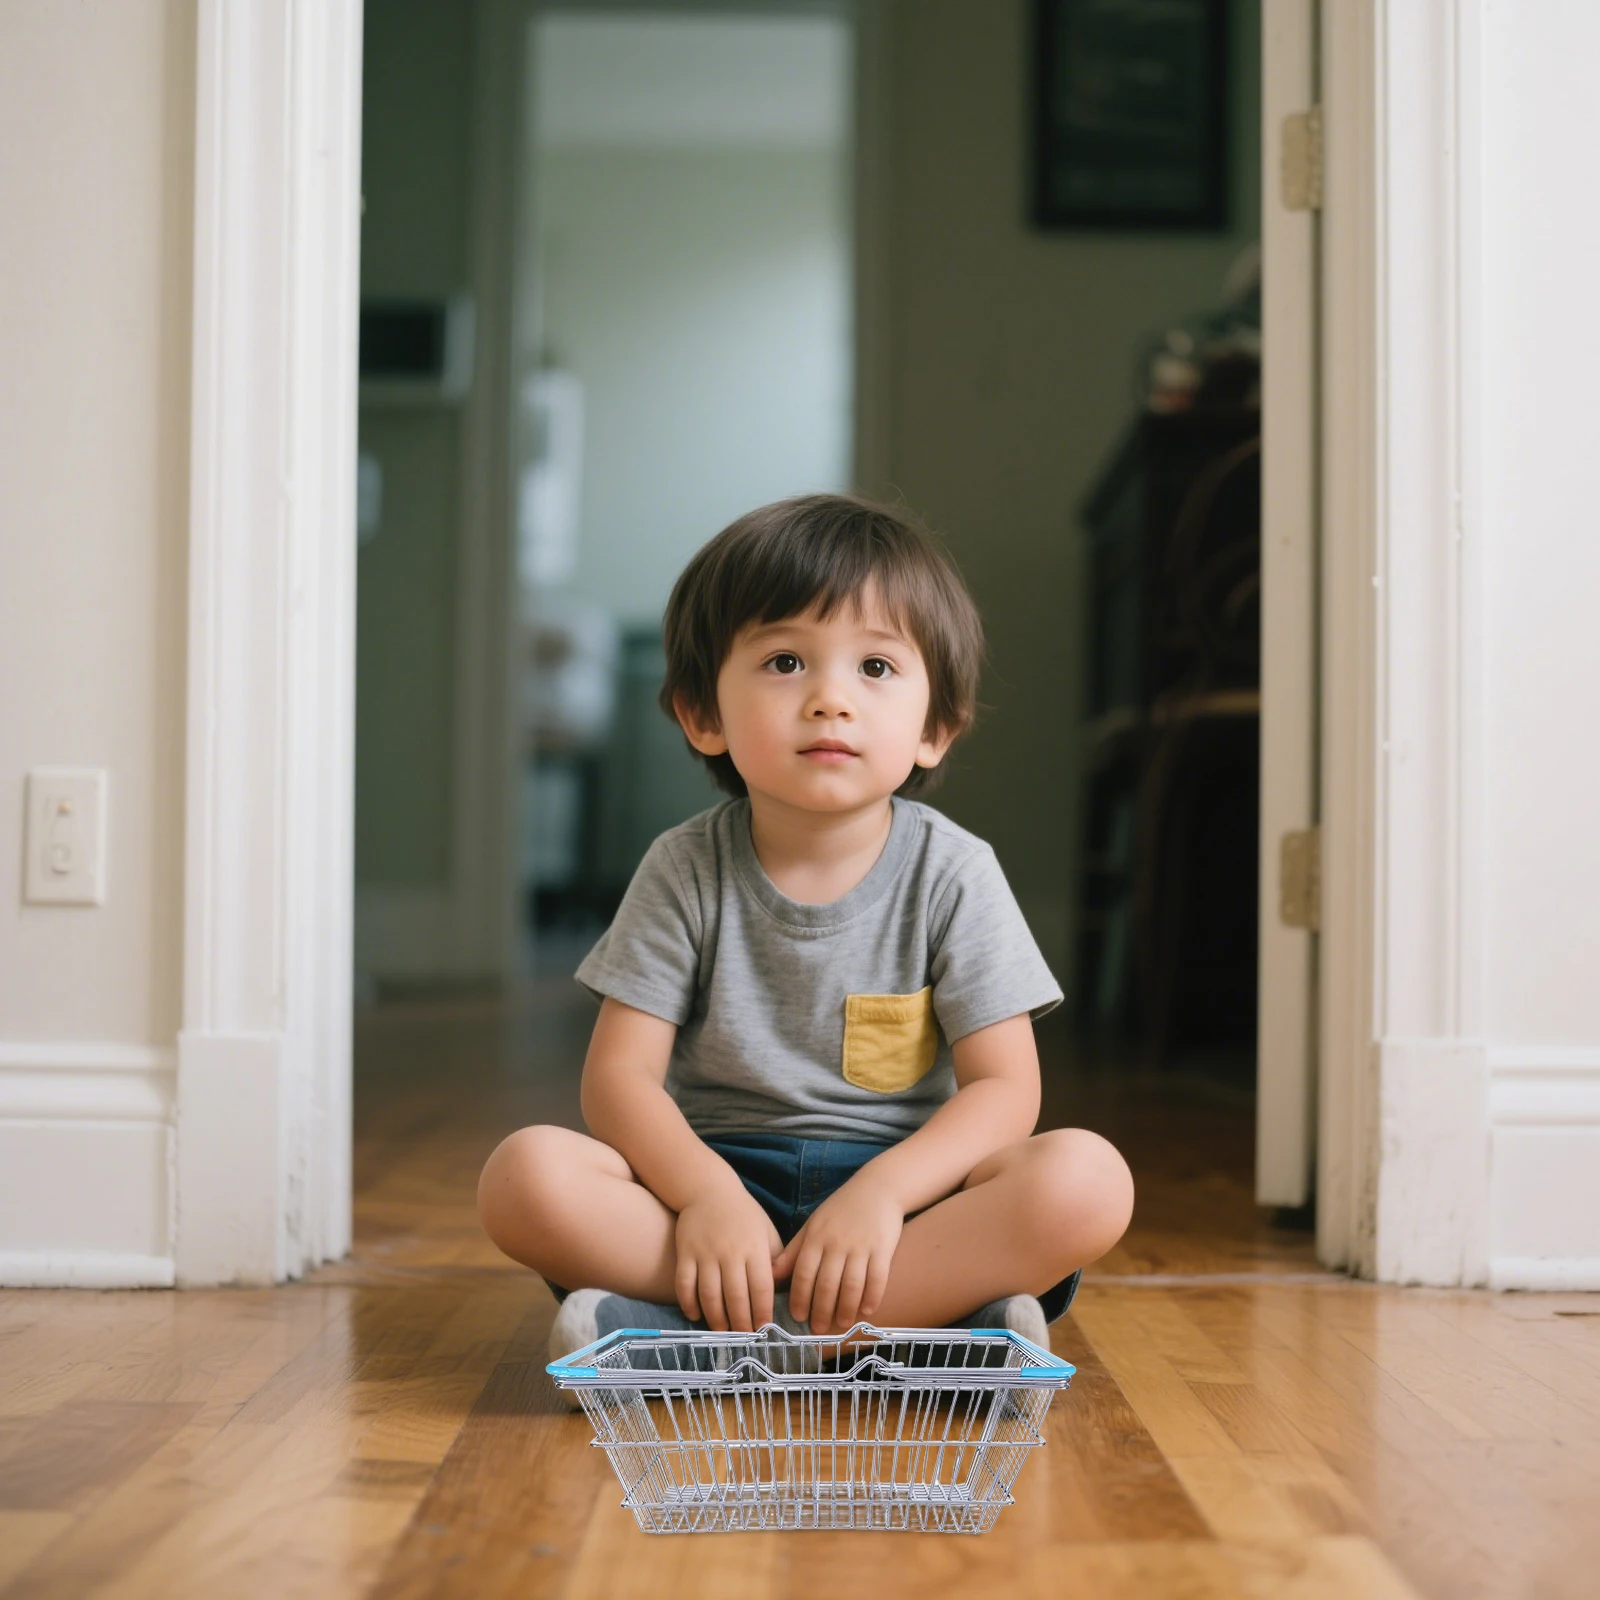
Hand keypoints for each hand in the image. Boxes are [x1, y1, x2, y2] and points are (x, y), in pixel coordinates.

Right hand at [674, 1178, 782, 1332]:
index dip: (762, 1312)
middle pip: (735, 1296)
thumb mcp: (766, 1230)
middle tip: (744, 1337)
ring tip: (723, 1332)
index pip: (761, 1287)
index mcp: (754, 1248)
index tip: (764, 1329)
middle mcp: (730, 1252)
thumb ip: (775, 1258)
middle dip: (741, 1323)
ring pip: (710, 1295)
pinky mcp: (685, 1254)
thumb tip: (785, 1289)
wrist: (708, 1189)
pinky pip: (685, 1285)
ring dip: (716, 1319)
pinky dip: (689, 1304)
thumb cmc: (743, 1214)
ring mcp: (705, 1254)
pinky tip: (695, 1316)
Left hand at [773, 1175, 903, 1334]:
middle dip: (821, 1310)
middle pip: (826, 1284)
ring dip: (846, 1309)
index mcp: (816, 1238)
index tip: (798, 1317)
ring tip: (842, 1324)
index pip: (804, 1273)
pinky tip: (867, 1310)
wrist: (878, 1188)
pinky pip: (877, 1278)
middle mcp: (836, 1243)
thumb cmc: (841, 1209)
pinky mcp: (882, 1248)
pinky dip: (872, 1297)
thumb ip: (794, 1251)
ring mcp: (861, 1246)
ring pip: (851, 1285)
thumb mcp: (812, 1225)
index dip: (800, 1298)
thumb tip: (772, 1275)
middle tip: (818, 1329)